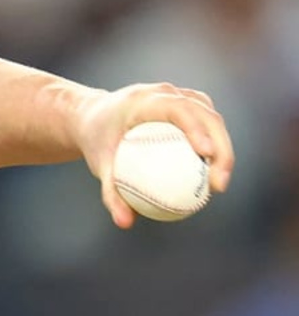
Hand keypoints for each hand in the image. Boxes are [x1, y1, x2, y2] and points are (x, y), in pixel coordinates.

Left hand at [73, 82, 234, 227]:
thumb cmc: (95, 140)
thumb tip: (125, 223)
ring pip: (211, 118)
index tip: (207, 155)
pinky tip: (212, 177)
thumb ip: (111, 192)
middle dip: (221, 146)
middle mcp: (166, 93)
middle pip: (205, 114)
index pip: (178, 109)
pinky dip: (213, 146)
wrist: (92, 117)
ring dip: (223, 148)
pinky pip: (205, 124)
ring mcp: (180, 96)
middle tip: (218, 183)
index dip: (197, 129)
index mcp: (144, 100)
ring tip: (219, 184)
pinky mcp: (186, 104)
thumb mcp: (98, 165)